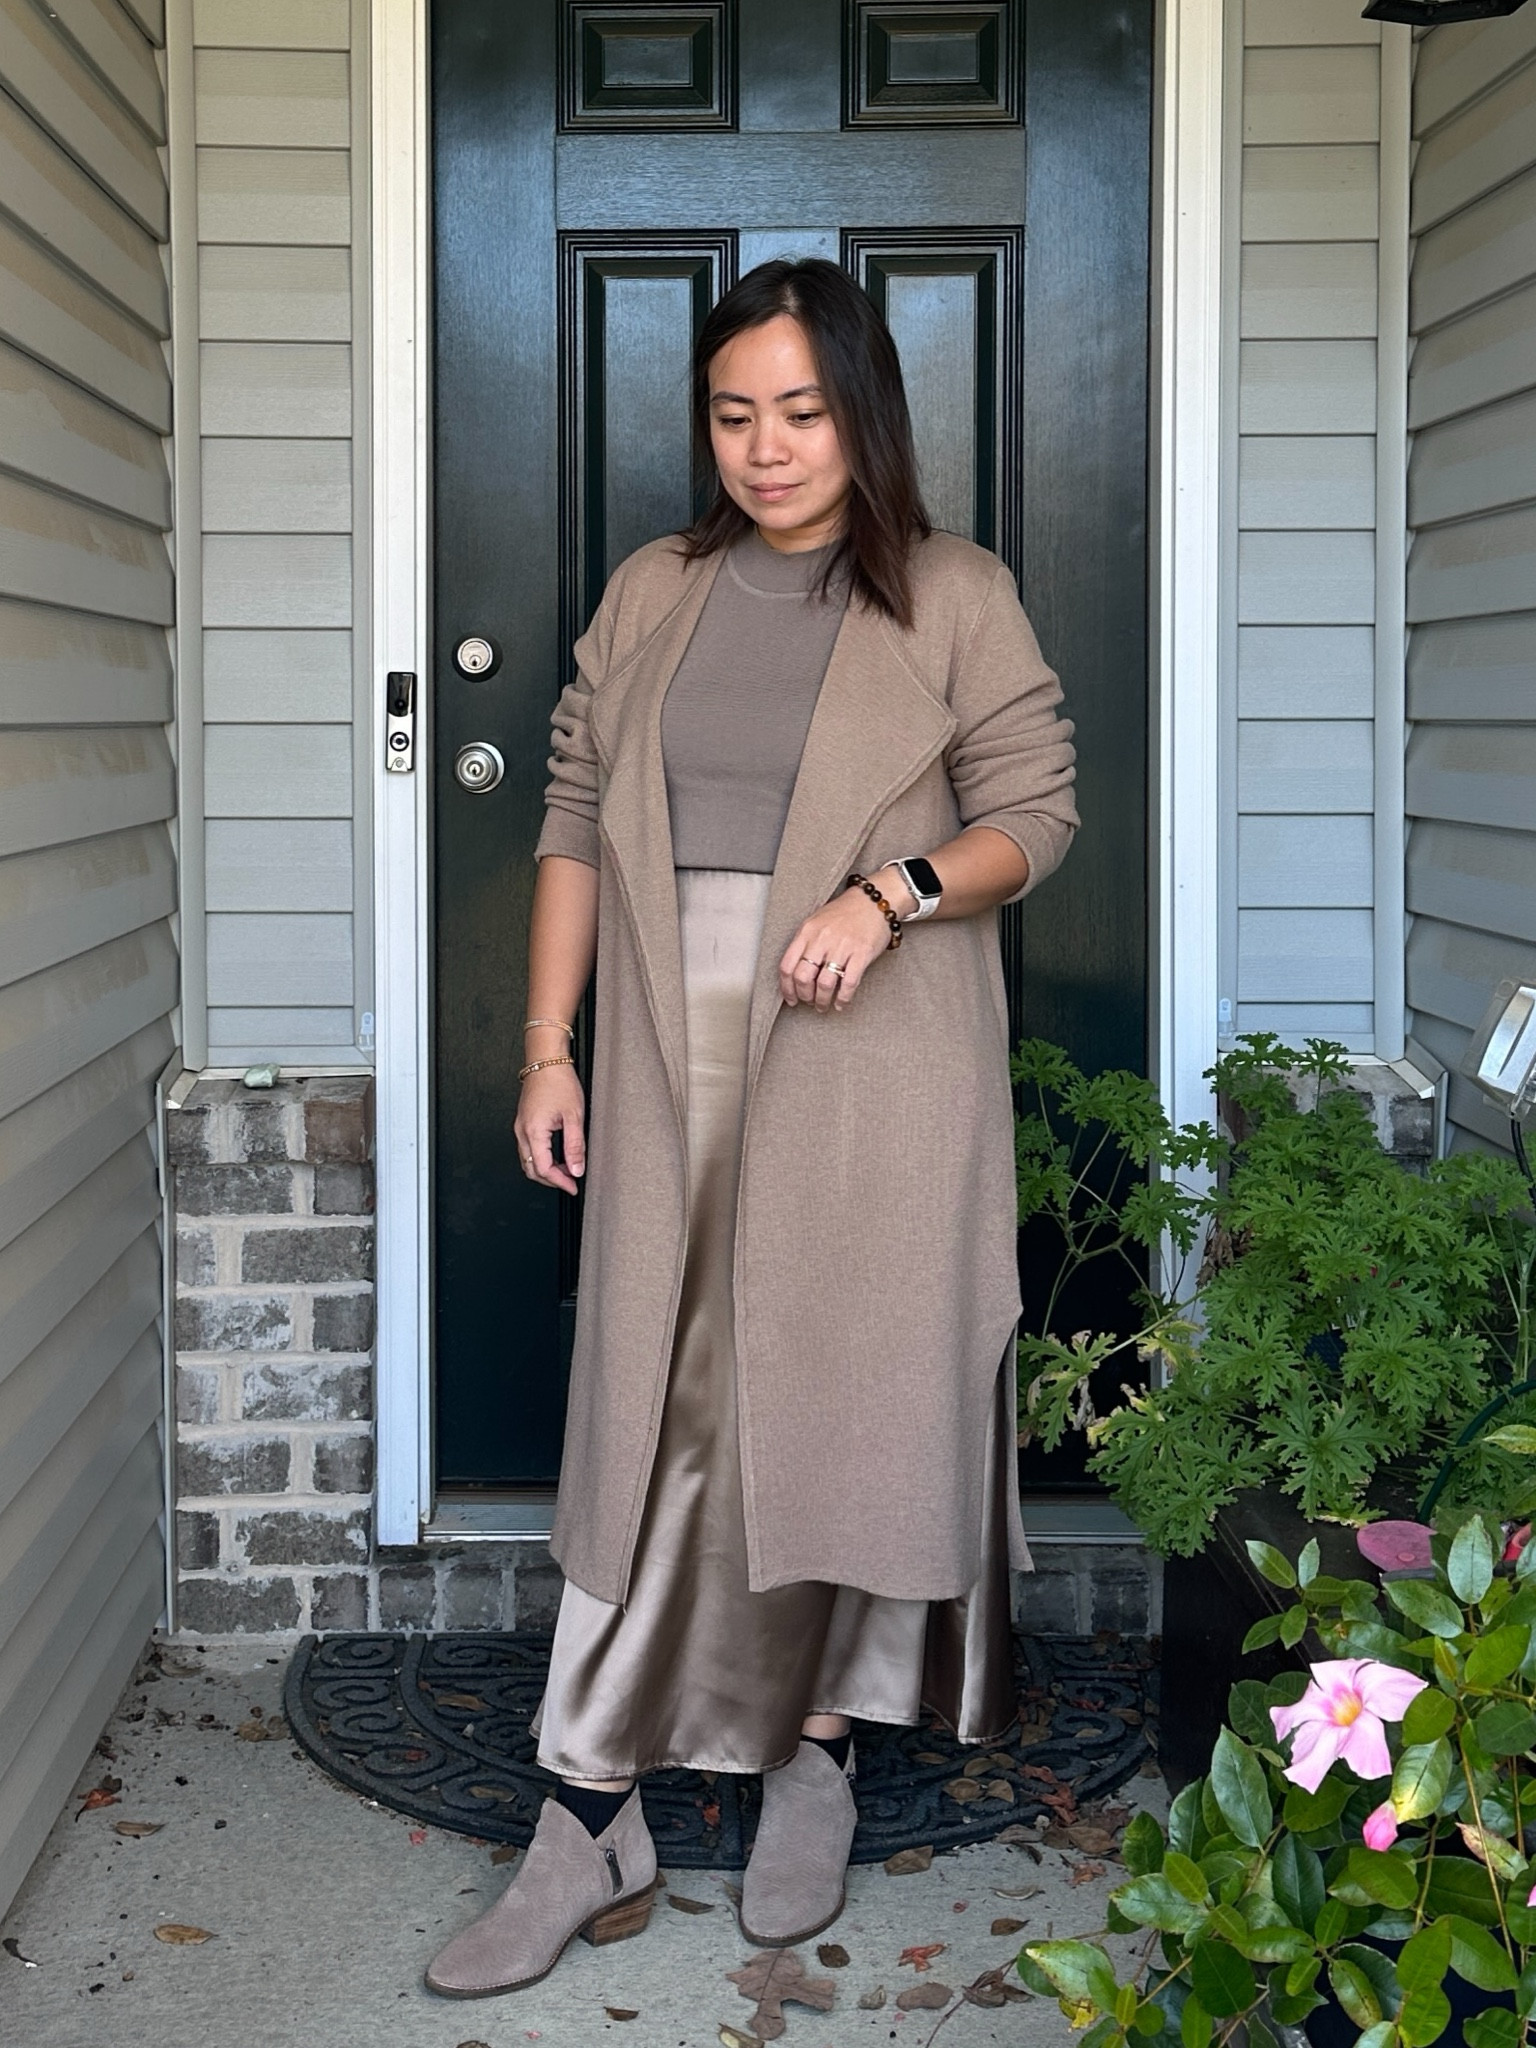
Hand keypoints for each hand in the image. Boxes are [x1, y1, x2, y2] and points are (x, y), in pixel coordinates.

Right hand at [514, 1066, 585, 1193]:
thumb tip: (576, 1169)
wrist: (546, 1061)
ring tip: (566, 1170)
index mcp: (533, 1131)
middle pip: (531, 1169)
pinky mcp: (523, 1122)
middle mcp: (522, 1131)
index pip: (543, 1169)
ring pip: (528, 1161)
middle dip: (551, 1180)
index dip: (559, 1182)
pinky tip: (556, 1156)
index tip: (573, 1187)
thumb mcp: (574, 1116)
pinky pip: (527, 1149)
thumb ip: (575, 1146)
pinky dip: (541, 1158)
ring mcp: (520, 1127)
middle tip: (570, 1182)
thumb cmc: (559, 1082)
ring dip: (546, 1170)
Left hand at [778, 886, 893, 1012]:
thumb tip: (794, 974)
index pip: (787, 965)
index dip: (786, 988)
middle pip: (803, 977)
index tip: (790, 998)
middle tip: (808, 1002)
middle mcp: (822, 939)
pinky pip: (849, 983)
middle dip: (804, 996)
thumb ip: (804, 944)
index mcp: (807, 932)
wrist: (873, 901)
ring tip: (823, 1005)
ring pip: (824, 984)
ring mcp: (842, 947)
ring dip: (822, 1001)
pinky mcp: (862, 954)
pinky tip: (841, 1003)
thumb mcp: (816, 922)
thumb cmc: (844, 913)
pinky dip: (843, 998)